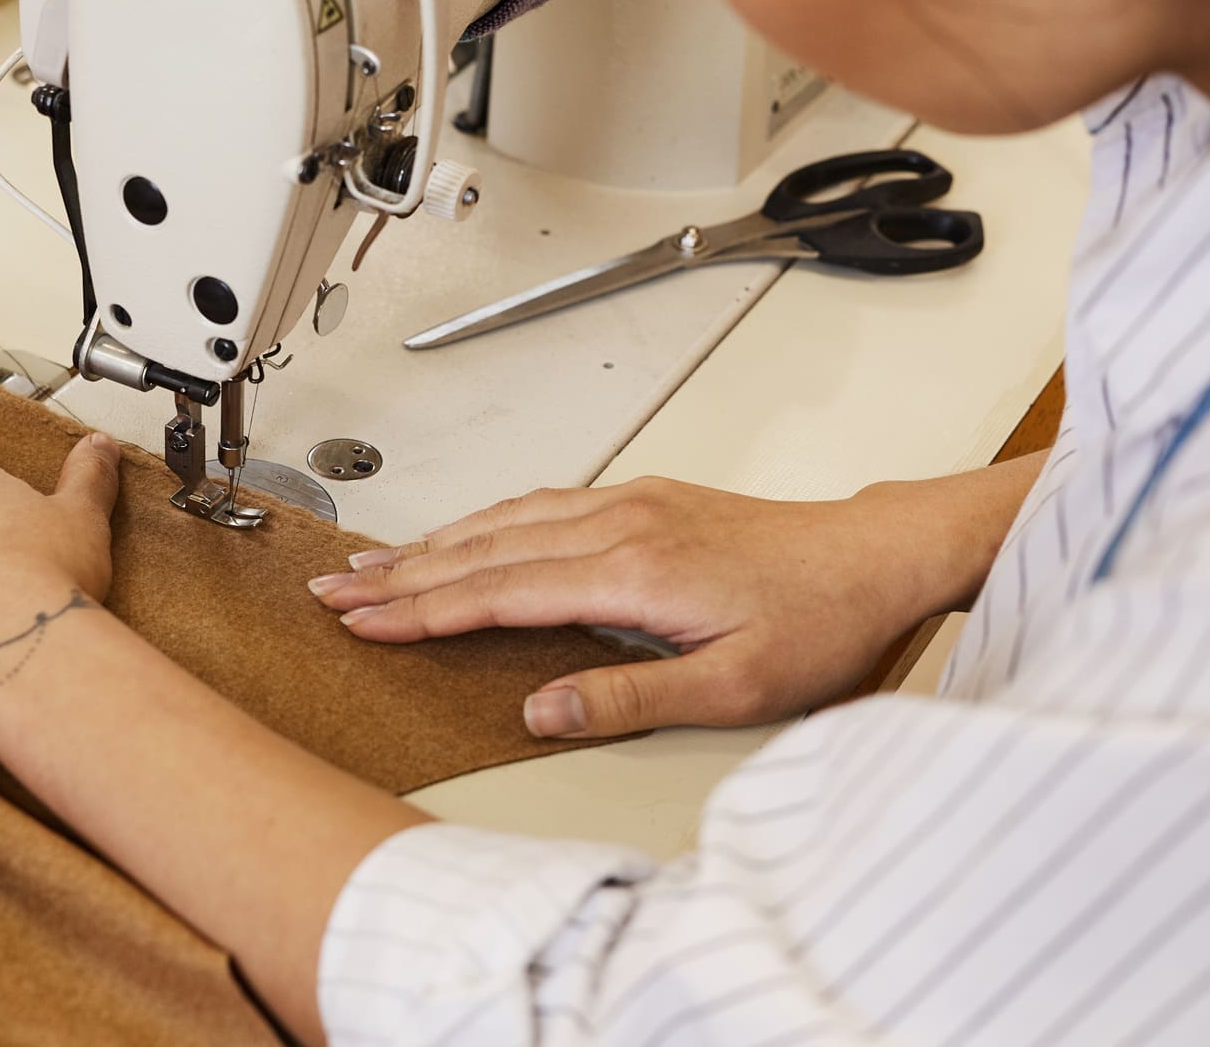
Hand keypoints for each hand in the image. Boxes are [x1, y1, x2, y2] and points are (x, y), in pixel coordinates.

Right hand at [307, 477, 963, 737]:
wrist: (875, 556)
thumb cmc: (819, 621)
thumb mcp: (734, 687)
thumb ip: (629, 698)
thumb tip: (539, 711)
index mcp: (631, 571)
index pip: (497, 593)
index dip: (421, 611)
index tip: (362, 622)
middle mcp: (620, 524)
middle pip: (484, 547)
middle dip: (401, 572)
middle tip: (334, 589)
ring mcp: (631, 503)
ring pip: (506, 518)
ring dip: (434, 542)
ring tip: (376, 563)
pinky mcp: (647, 498)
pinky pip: (541, 502)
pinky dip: (485, 520)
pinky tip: (466, 532)